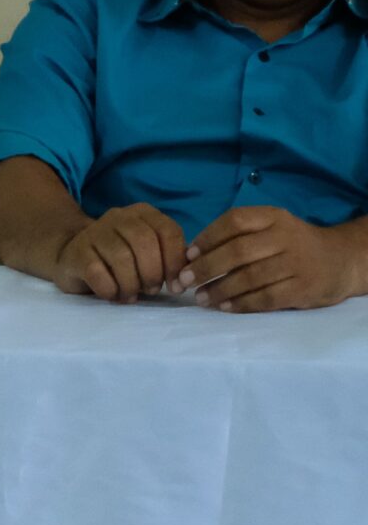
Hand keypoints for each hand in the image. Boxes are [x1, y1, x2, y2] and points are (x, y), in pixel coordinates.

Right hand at [50, 202, 186, 302]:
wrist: (74, 257)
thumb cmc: (121, 260)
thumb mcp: (149, 254)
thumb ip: (169, 259)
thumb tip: (184, 279)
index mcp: (142, 213)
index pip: (168, 231)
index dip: (175, 262)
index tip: (176, 286)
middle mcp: (118, 216)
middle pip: (144, 242)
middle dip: (153, 273)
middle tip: (151, 290)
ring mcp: (94, 232)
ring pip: (121, 258)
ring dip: (131, 284)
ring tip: (130, 295)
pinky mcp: (76, 252)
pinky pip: (97, 272)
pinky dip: (110, 289)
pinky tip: (112, 294)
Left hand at [173, 207, 367, 313]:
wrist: (340, 261)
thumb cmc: (292, 245)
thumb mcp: (271, 229)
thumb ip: (238, 236)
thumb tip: (192, 255)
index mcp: (273, 217)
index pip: (234, 221)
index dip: (207, 237)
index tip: (187, 255)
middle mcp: (286, 237)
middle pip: (238, 251)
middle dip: (206, 267)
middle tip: (185, 281)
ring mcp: (297, 263)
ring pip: (251, 277)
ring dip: (220, 289)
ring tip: (201, 298)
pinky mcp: (304, 288)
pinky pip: (267, 297)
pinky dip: (242, 304)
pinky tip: (225, 307)